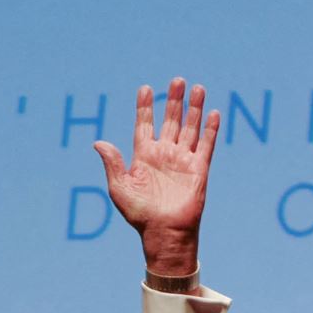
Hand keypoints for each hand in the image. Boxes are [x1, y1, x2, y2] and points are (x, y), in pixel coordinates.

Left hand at [92, 78, 220, 276]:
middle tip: (176, 80)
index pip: (145, 125)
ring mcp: (183, 160)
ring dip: (194, 109)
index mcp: (144, 156)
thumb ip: (112, 164)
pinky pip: (206, 145)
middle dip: (173, 101)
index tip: (144, 88)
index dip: (145, 107)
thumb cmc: (139, 214)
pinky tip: (213, 113)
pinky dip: (210, 130)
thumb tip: (98, 143)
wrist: (164, 232)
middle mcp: (164, 154)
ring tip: (197, 88)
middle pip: (170, 121)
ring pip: (190, 128)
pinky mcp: (199, 169)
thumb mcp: (119, 187)